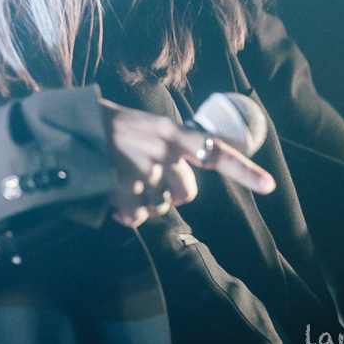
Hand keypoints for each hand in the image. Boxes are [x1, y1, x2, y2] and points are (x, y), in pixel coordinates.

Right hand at [98, 98, 275, 227]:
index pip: (216, 152)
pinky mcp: (124, 193)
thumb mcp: (150, 126)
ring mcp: (144, 174)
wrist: (74, 128)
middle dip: (172, 191)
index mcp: (172, 132)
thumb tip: (184, 185)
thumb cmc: (114, 128)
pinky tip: (114, 196)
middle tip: (148, 176)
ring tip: (124, 181)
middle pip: (187, 192)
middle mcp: (163, 153)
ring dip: (147, 201)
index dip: (244, 171)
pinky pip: (138, 217)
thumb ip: (173, 147)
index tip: (269, 187)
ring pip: (162, 206)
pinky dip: (127, 213)